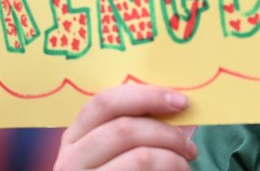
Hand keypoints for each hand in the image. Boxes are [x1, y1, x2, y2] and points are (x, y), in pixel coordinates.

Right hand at [53, 84, 197, 169]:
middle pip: (124, 129)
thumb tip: (177, 107)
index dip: (146, 96)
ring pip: (140, 157)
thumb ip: (137, 128)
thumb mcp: (118, 151)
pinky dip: (169, 170)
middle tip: (189, 145)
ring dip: (172, 158)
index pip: (104, 103)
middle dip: (167, 132)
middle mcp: (70, 160)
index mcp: (74, 137)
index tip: (181, 102)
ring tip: (185, 164)